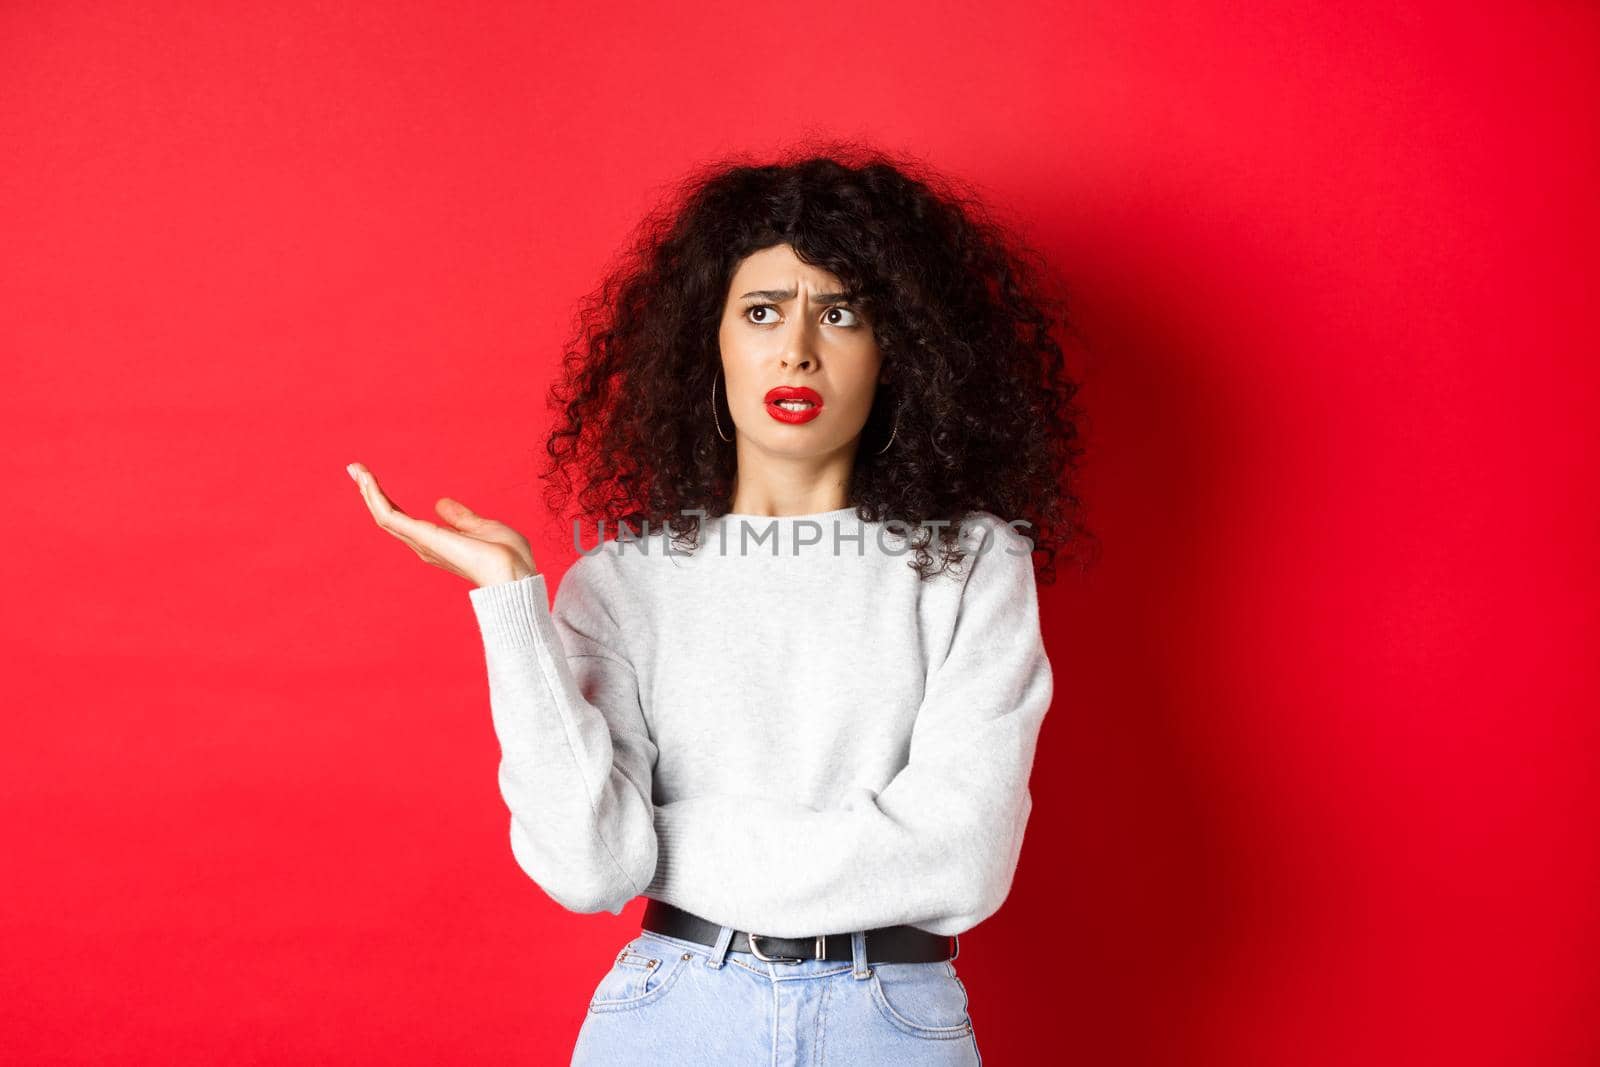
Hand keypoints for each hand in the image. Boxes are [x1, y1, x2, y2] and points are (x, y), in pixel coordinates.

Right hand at [347, 462, 537, 588]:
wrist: (515, 573)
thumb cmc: (507, 557)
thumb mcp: (482, 527)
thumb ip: (461, 517)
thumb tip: (441, 504)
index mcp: (437, 542)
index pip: (404, 519)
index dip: (387, 499)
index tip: (373, 479)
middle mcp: (424, 545)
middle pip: (388, 517)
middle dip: (371, 493)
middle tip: (355, 469)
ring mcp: (422, 542)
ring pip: (385, 516)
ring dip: (369, 492)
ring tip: (357, 470)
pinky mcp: (423, 538)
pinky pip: (391, 517)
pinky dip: (376, 498)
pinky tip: (368, 481)